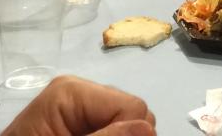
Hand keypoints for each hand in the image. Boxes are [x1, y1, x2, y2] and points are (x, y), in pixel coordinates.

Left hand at [0, 76, 155, 135]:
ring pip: (127, 122)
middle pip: (132, 113)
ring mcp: (80, 106)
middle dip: (126, 135)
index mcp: (72, 91)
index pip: (132, 107)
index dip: (130, 134)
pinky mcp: (79, 120)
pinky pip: (112, 125)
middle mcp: (80, 92)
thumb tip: (148, 128)